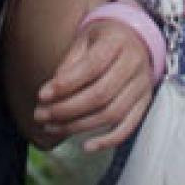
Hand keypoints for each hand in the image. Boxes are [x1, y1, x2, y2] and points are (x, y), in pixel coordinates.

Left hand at [33, 17, 153, 150]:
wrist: (135, 38)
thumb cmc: (103, 40)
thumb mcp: (84, 40)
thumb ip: (69, 64)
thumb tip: (49, 95)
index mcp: (118, 41)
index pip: (92, 66)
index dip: (66, 84)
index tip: (41, 95)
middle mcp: (134, 62)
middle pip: (101, 94)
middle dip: (66, 109)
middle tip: (40, 115)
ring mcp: (142, 84)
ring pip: (112, 114)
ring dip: (78, 126)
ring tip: (52, 127)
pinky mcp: (144, 102)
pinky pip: (128, 127)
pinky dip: (107, 141)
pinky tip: (86, 146)